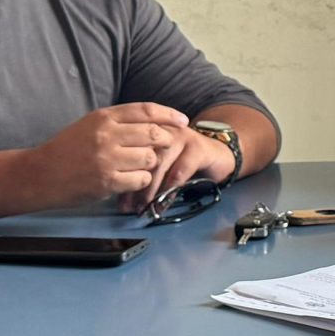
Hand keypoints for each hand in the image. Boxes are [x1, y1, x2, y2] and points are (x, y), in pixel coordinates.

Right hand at [27, 102, 191, 205]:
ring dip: (150, 164)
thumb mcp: (89, 126)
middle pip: (153, 133)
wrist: (40, 174)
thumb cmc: (65, 150)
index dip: (169, 114)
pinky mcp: (107, 181)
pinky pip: (140, 180)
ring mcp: (108, 158)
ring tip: (139, 168)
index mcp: (103, 117)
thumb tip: (152, 123)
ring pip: (149, 158)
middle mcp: (107, 134)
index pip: (146, 110)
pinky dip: (141, 182)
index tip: (183, 121)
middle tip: (165, 149)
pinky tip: (131, 182)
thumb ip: (117, 123)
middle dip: (164, 141)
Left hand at [123, 125, 239, 214]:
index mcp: (146, 128)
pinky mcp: (197, 147)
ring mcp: (179, 136)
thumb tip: (121, 202)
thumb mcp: (158, 166)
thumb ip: (139, 176)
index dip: (122, 175)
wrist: (217, 153)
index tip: (118, 200)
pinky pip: (181, 170)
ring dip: (151, 188)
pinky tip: (166, 202)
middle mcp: (161, 128)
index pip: (129, 150)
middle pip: (141, 155)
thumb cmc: (181, 162)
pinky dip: (171, 189)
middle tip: (130, 207)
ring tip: (146, 207)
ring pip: (160, 162)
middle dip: (134, 184)